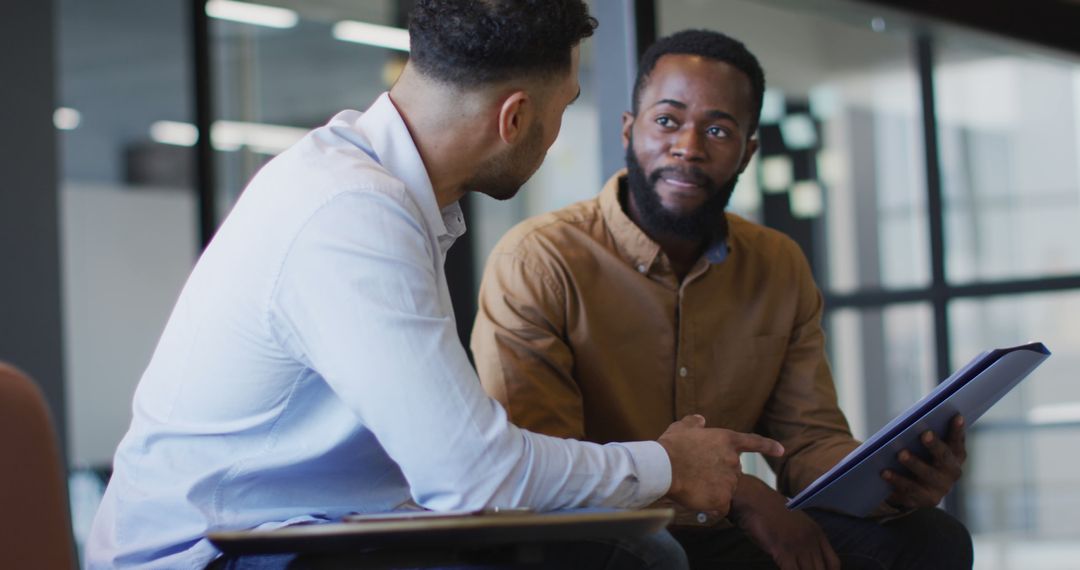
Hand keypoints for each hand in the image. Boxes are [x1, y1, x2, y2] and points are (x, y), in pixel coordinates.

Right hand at [657, 415, 783, 515]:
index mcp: (727, 440)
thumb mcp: (681, 427)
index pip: (754, 443)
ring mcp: (729, 481)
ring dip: (713, 489)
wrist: (664, 467)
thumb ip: (694, 423)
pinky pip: (720, 506)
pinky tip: (697, 500)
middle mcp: (733, 460)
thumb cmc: (671, 446)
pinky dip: (711, 506)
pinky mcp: (722, 499)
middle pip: (733, 472)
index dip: (769, 447)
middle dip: (719, 474)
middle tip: (697, 473)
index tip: (781, 450)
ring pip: (726, 490)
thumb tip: (701, 420)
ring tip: (693, 484)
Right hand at [729, 476, 839, 569]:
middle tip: (800, 569)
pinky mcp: (783, 550)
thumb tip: (804, 561)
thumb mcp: (796, 524)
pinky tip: (782, 569)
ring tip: (793, 569)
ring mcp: (798, 546)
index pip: (834, 564)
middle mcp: (812, 541)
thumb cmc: (770, 511)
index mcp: (818, 534)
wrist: (754, 499)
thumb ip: (805, 540)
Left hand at [882, 414, 966, 508]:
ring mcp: (938, 489)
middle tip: (924, 434)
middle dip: (934, 445)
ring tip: (901, 453)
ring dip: (914, 463)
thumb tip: (916, 417)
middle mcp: (951, 473)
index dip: (958, 430)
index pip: (958, 441)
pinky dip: (896, 480)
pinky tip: (884, 472)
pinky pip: (908, 490)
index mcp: (955, 456)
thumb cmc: (917, 455)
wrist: (911, 488)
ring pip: (927, 475)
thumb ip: (925, 432)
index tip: (956, 415)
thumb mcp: (923, 445)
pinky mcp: (921, 500)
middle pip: (944, 458)